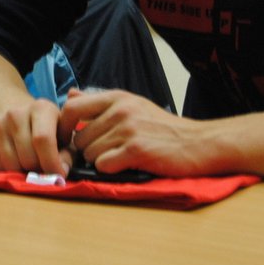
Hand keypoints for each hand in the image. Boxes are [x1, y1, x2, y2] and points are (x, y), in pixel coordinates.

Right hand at [0, 97, 72, 175]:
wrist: (18, 114)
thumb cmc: (47, 128)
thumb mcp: (63, 135)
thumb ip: (67, 152)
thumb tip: (61, 171)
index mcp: (41, 108)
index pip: (43, 140)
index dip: (52, 163)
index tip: (60, 176)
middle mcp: (16, 113)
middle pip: (27, 157)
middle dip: (39, 170)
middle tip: (43, 168)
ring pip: (11, 164)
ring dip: (23, 171)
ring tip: (29, 163)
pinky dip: (8, 169)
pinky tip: (15, 158)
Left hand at [60, 88, 212, 176]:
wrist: (199, 143)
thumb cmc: (164, 128)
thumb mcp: (132, 105)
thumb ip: (99, 102)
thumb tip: (70, 94)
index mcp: (117, 97)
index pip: (72, 108)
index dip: (64, 128)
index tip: (68, 140)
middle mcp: (120, 109)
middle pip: (79, 137)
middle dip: (88, 150)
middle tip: (107, 153)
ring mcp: (128, 129)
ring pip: (90, 153)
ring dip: (101, 161)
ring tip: (122, 158)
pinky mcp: (136, 150)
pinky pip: (103, 165)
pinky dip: (111, 169)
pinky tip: (127, 165)